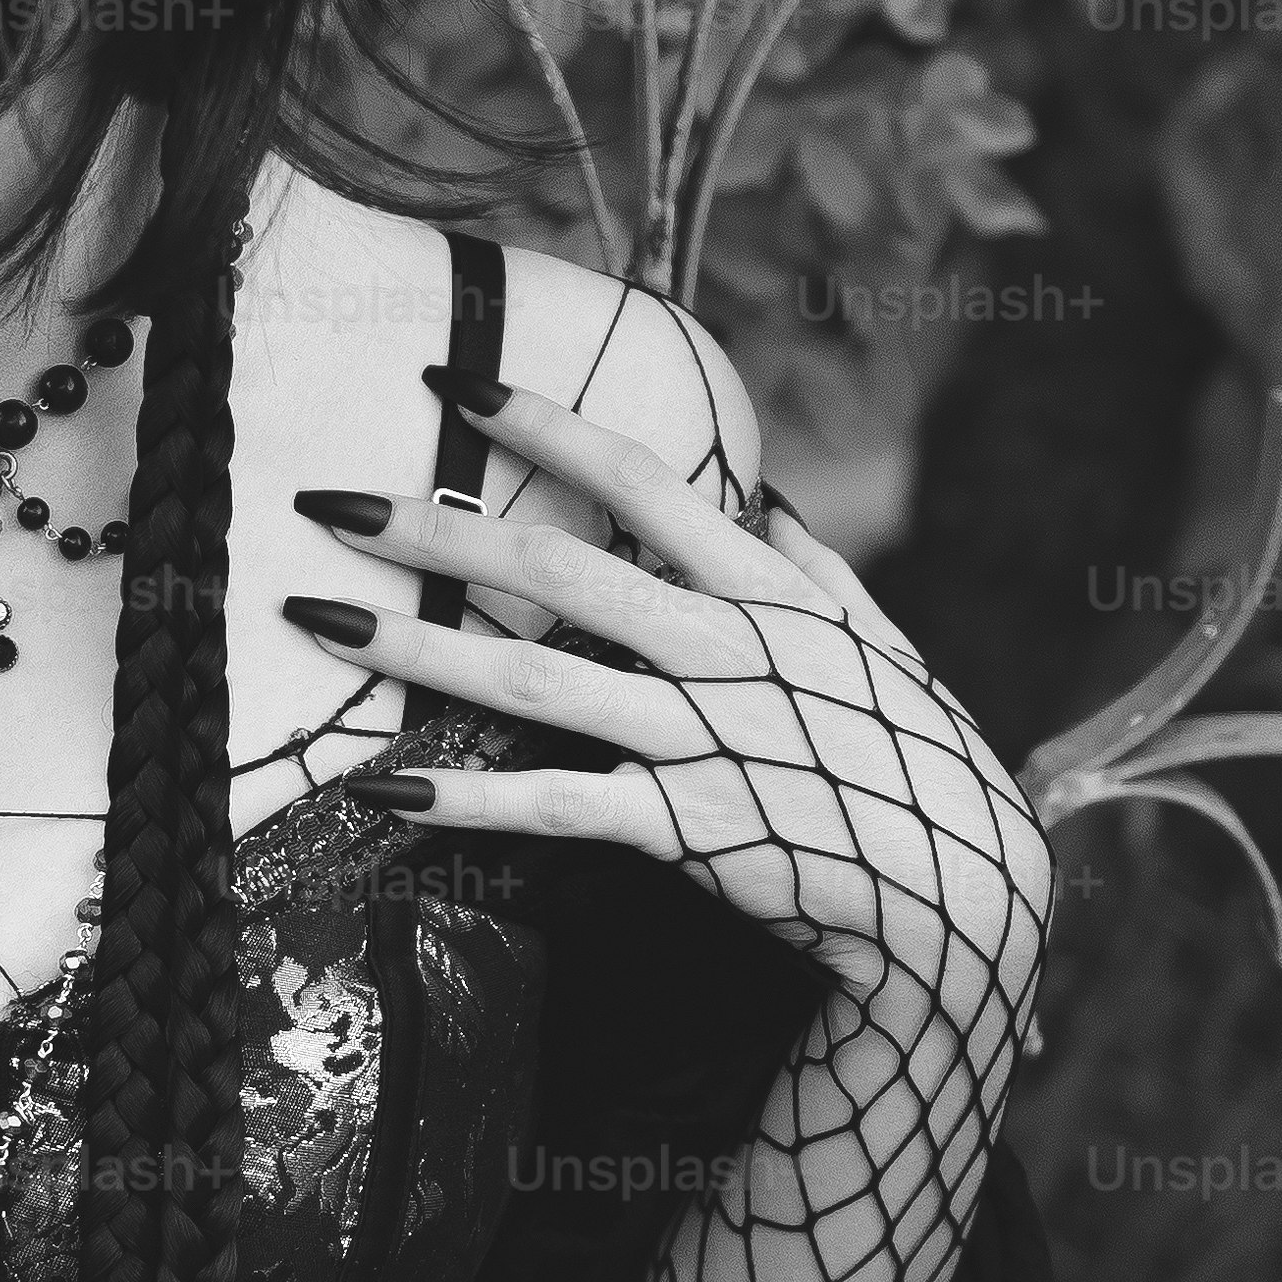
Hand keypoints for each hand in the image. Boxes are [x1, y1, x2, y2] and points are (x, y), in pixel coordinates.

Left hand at [282, 380, 1051, 1025]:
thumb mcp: (884, 646)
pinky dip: (467, 797)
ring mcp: (700, 736)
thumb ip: (816, 571)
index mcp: (767, 590)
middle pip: (553, 568)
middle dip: (431, 530)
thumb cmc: (922, 762)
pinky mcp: (684, 826)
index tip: (457, 387)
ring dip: (411, 647)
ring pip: (529, 677)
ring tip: (317, 617)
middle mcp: (724, 648)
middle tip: (329, 502)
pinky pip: (553, 804)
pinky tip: (385, 788)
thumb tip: (765, 502)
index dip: (542, 426)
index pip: (640, 479)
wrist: (965, 894)